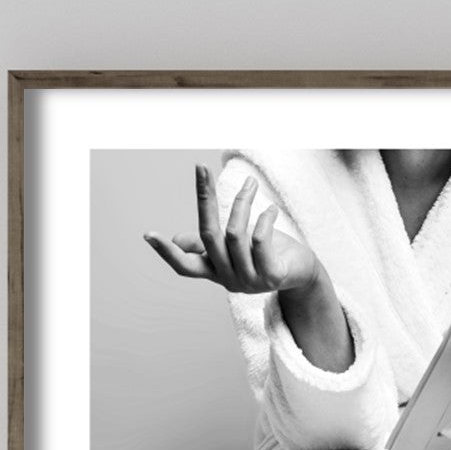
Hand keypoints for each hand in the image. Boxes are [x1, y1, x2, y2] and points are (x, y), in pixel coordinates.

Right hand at [145, 163, 319, 296]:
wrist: (303, 274)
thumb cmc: (266, 254)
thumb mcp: (234, 247)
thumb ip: (207, 243)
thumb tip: (178, 241)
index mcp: (215, 271)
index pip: (185, 266)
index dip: (167, 251)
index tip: (148, 234)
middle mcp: (229, 279)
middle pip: (209, 236)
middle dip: (205, 199)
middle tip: (202, 169)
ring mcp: (250, 281)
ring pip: (235, 233)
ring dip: (242, 202)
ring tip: (252, 185)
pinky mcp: (272, 276)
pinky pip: (260, 240)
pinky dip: (264, 218)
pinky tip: (271, 209)